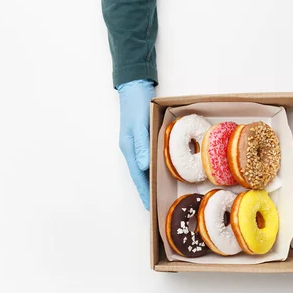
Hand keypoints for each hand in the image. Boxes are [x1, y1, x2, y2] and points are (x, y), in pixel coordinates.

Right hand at [117, 79, 154, 209]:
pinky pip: (149, 158)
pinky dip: (155, 167)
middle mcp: (133, 150)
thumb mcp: (140, 124)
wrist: (134, 85)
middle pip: (141, 176)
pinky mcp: (144, 138)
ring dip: (151, 181)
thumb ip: (142, 145)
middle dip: (148, 191)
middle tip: (158, 206)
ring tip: (160, 194)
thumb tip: (144, 166)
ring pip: (145, 168)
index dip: (144, 193)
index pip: (137, 177)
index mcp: (130, 149)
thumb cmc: (136, 103)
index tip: (150, 207)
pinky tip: (162, 171)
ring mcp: (138, 145)